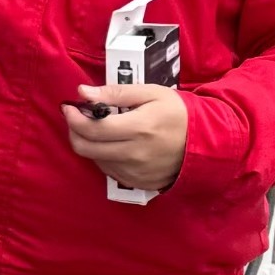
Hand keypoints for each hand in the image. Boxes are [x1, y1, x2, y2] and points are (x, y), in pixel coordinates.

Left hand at [64, 81, 193, 187]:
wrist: (204, 144)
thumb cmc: (178, 113)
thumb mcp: (151, 93)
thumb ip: (116, 92)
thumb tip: (84, 92)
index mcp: (139, 128)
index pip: (93, 128)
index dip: (74, 117)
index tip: (70, 107)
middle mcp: (135, 154)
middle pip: (86, 148)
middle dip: (74, 131)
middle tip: (77, 118)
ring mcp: (135, 172)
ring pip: (95, 160)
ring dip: (89, 144)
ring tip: (99, 129)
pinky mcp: (137, 183)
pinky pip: (109, 171)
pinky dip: (104, 156)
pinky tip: (113, 144)